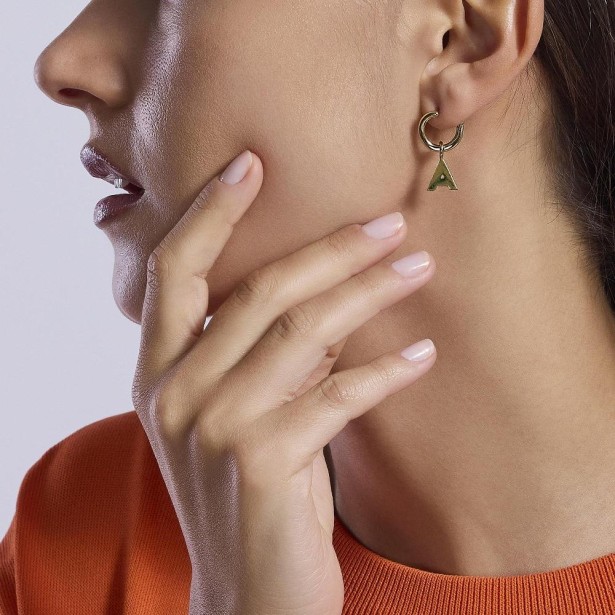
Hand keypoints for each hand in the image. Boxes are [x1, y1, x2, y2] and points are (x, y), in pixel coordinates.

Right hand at [131, 150, 436, 614]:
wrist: (246, 594)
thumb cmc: (245, 493)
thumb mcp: (232, 415)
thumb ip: (255, 356)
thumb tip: (316, 294)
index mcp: (156, 373)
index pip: (174, 271)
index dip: (209, 212)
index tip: (252, 163)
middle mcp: (175, 393)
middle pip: (258, 291)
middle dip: (330, 248)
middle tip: (388, 222)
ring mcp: (215, 428)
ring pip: (303, 334)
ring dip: (369, 294)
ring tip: (418, 269)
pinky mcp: (263, 463)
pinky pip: (337, 396)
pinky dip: (385, 371)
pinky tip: (422, 354)